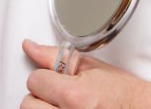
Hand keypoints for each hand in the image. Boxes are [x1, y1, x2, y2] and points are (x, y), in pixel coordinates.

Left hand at [21, 40, 150, 108]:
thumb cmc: (121, 92)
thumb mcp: (90, 66)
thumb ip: (54, 56)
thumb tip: (30, 47)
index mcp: (75, 96)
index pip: (34, 80)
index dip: (45, 76)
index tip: (56, 78)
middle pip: (28, 104)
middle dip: (40, 95)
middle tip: (57, 94)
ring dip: (44, 108)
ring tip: (61, 105)